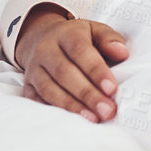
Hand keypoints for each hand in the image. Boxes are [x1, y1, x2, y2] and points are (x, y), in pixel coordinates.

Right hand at [15, 8, 128, 122]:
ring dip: (72, 106)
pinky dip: (54, 111)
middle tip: (107, 110)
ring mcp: (34, 69)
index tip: (112, 89)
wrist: (42, 38)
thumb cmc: (78, 38)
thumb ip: (110, 39)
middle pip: (64, 73)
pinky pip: (37, 100)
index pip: (80, 51)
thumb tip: (122, 53)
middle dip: (87, 94)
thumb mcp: (96, 30)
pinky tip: (72, 120)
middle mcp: (46, 50)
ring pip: (49, 89)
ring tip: (93, 118)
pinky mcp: (28, 85)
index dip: (96, 71)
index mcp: (66, 34)